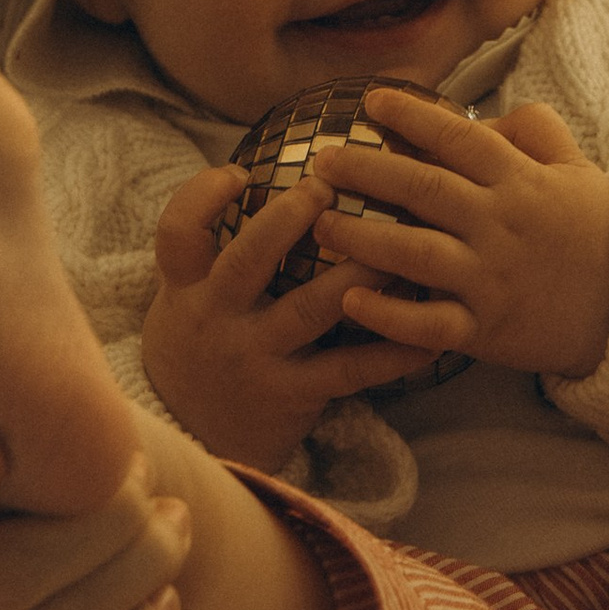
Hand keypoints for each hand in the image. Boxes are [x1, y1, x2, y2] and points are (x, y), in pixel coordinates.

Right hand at [141, 165, 438, 467]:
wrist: (192, 440)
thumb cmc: (201, 345)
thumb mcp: (187, 298)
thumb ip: (213, 248)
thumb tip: (257, 169)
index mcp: (187, 288)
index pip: (177, 233)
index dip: (202, 197)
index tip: (239, 171)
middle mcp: (215, 318)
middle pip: (245, 260)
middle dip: (287, 219)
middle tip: (328, 186)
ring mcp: (254, 358)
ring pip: (309, 309)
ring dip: (357, 275)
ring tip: (398, 244)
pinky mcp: (291, 395)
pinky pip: (349, 368)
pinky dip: (392, 351)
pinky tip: (431, 334)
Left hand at [307, 96, 608, 379]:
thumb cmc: (599, 231)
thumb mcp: (576, 168)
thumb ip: (532, 131)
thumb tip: (480, 114)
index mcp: (520, 182)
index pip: (459, 138)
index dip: (413, 115)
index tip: (370, 100)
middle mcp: (500, 225)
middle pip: (424, 189)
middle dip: (367, 170)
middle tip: (321, 159)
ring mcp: (491, 279)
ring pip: (416, 254)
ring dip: (363, 236)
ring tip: (321, 223)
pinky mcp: (486, 329)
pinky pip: (429, 323)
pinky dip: (388, 314)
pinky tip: (350, 299)